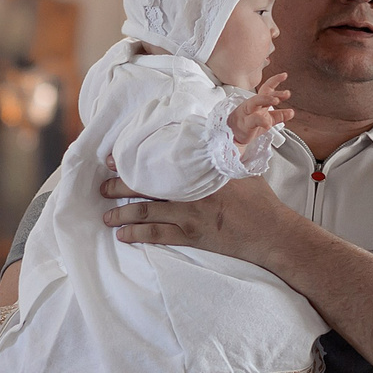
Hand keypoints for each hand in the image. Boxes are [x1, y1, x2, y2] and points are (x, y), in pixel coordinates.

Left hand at [101, 168, 298, 262]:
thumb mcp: (242, 167)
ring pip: (147, 212)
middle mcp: (192, 192)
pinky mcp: (192, 237)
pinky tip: (122, 235)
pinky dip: (138, 235)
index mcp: (202, 172)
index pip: (161, 163)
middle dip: (120, 186)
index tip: (114, 159)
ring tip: (106, 215)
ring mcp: (191, 216)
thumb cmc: (258, 199)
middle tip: (102, 186)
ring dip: (123, 213)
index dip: (134, 162)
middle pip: (147, 187)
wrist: (270, 231)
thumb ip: (223, 153)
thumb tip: (212, 135)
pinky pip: (158, 235)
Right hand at [227, 71, 293, 145]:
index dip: (275, 81)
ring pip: (254, 103)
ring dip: (266, 99)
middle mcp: (252, 105)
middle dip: (273, 92)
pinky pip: (252, 121)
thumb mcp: (267, 120)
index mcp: (258, 102)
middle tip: (285, 93)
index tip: (284, 75)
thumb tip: (291, 112)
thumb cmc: (248, 126)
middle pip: (261, 94)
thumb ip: (279, 115)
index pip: (266, 89)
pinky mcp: (244, 124)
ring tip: (276, 101)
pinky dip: (261, 121)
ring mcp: (246, 114)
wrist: (233, 137)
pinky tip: (268, 124)